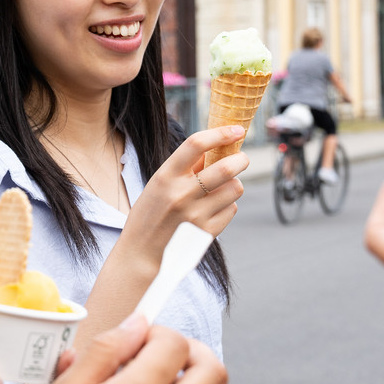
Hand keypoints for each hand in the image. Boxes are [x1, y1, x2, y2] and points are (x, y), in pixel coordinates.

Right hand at [121, 126, 246, 251]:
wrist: (141, 253)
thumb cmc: (151, 213)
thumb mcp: (159, 185)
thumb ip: (185, 168)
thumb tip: (217, 147)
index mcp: (165, 177)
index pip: (196, 144)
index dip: (220, 133)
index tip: (236, 130)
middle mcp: (181, 194)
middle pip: (225, 168)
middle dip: (241, 159)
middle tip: (242, 159)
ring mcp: (195, 215)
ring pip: (235, 189)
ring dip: (234, 185)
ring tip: (223, 188)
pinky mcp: (206, 233)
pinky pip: (232, 209)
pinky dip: (228, 205)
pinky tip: (214, 209)